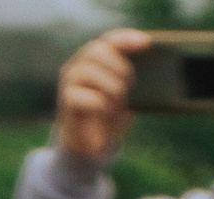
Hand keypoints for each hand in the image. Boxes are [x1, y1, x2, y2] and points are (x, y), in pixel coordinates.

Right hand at [54, 26, 142, 162]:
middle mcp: (81, 63)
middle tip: (130, 85)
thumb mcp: (125, 97)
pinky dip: (98, 102)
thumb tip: (144, 74)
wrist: (90, 144)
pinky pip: (82, 95)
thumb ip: (130, 81)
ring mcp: (71, 80)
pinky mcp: (66, 99)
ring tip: (119, 102)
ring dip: (109, 85)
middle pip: (98, 51)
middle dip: (118, 66)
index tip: (146, 44)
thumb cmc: (110, 115)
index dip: (128, 39)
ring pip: (88, 71)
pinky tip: (108, 110)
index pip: (111, 40)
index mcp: (97, 57)